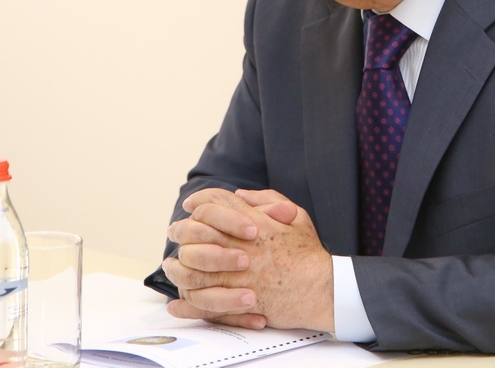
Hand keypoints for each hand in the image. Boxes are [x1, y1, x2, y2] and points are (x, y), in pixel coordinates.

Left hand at [163, 188, 333, 332]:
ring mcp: (237, 272)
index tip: (191, 205)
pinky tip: (178, 299)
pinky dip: (187, 298)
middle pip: (197, 230)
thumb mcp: (296, 216)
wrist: (321, 289)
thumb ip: (268, 200)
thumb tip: (241, 194)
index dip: (199, 200)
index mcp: (254, 222)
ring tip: (172, 264)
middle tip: (175, 230)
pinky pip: (202, 296)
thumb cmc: (309, 254)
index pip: (216, 202)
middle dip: (182, 229)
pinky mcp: (237, 297)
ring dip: (179, 263)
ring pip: (194, 264)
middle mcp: (241, 244)